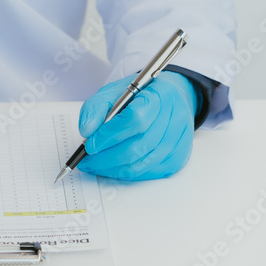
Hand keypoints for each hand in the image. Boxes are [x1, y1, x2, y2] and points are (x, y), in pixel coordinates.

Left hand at [78, 71, 197, 180]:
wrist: (168, 98)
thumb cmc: (139, 96)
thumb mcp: (112, 92)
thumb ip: (95, 108)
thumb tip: (86, 130)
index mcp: (159, 94)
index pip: (135, 119)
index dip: (109, 135)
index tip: (89, 145)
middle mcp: (175, 117)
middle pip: (138, 146)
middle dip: (107, 158)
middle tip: (86, 161)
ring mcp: (179, 139)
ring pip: (143, 163)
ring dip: (114, 169)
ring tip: (95, 165)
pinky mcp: (179, 155)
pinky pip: (151, 172)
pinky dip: (128, 173)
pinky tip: (114, 168)